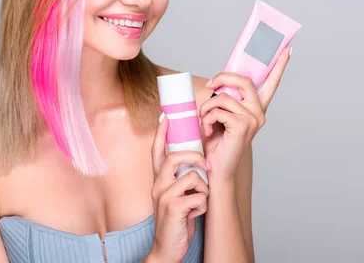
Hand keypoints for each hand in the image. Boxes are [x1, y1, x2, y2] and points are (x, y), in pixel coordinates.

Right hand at [148, 113, 209, 262]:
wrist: (167, 248)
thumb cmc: (176, 219)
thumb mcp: (176, 195)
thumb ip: (181, 178)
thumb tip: (197, 160)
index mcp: (158, 179)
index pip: (157, 151)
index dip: (160, 133)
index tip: (165, 116)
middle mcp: (158, 185)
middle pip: (174, 157)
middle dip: (195, 157)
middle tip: (206, 165)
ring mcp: (164, 196)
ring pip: (192, 177)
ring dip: (202, 190)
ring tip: (197, 202)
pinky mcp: (174, 208)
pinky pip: (198, 196)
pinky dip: (202, 205)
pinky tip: (194, 214)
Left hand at [201, 46, 291, 181]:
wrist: (215, 168)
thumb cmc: (216, 142)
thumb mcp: (221, 116)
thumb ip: (225, 100)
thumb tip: (217, 84)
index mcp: (256, 108)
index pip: (271, 84)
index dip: (279, 66)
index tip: (288, 49)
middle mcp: (258, 112)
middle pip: (242, 80)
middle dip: (222, 78)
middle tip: (210, 85)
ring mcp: (253, 119)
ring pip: (223, 97)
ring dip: (206, 107)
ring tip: (204, 122)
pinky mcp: (242, 125)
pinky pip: (217, 110)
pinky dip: (206, 118)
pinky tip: (207, 131)